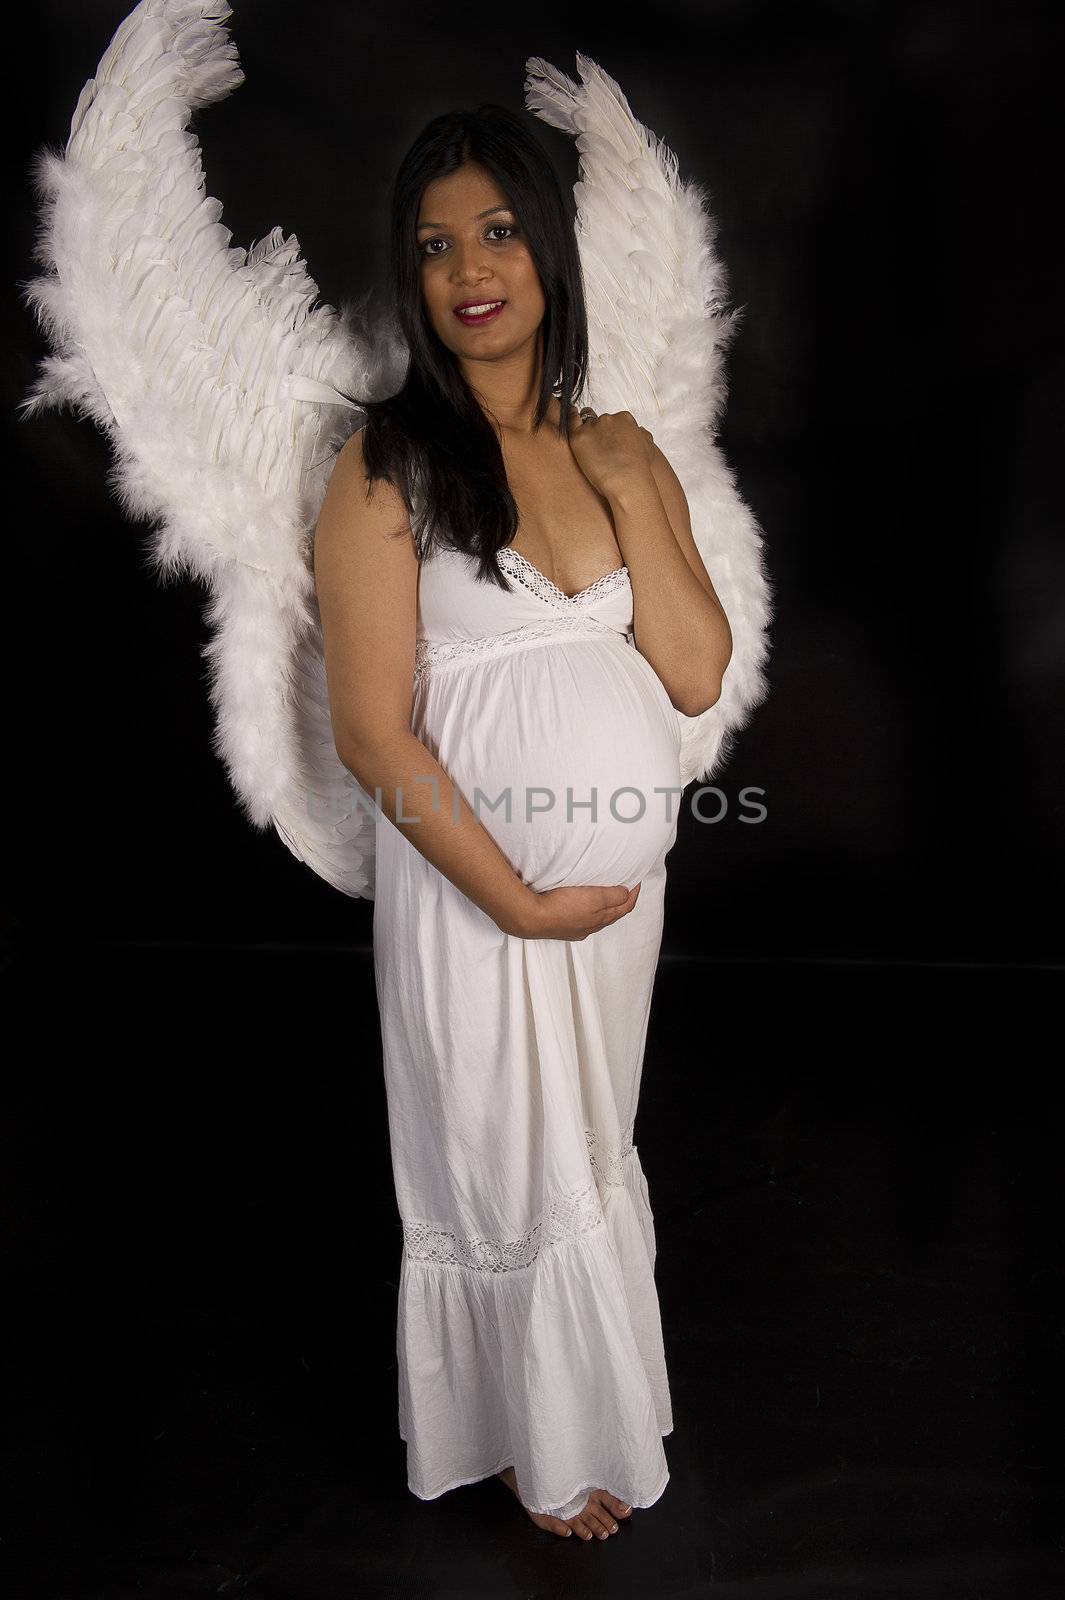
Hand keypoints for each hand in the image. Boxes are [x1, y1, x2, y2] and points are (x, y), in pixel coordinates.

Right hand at [509, 881, 642, 941]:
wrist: (532, 918)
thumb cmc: (562, 906)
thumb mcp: (594, 898)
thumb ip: (613, 896)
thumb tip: (626, 894)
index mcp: (601, 919)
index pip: (625, 907)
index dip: (634, 894)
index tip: (637, 881)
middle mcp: (591, 927)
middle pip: (613, 914)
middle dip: (621, 901)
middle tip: (625, 887)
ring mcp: (576, 930)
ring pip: (597, 918)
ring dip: (604, 907)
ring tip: (605, 894)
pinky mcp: (562, 928)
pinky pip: (582, 919)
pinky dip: (588, 911)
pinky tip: (581, 905)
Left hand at [568, 407, 655, 500]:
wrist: (628, 480)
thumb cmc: (638, 469)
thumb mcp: (647, 446)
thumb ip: (640, 435)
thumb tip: (639, 433)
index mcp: (624, 418)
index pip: (613, 420)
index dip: (609, 431)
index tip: (608, 441)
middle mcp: (608, 419)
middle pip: (598, 420)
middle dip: (597, 432)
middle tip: (597, 448)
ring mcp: (593, 426)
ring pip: (584, 424)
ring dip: (585, 433)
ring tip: (586, 448)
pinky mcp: (579, 437)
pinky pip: (570, 425)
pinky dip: (570, 425)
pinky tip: (571, 434)